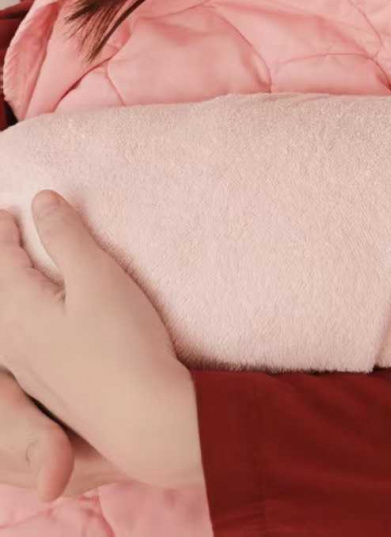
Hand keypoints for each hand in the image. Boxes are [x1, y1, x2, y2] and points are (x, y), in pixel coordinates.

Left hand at [0, 192, 202, 489]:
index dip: (6, 231)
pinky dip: (15, 320)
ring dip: (7, 291)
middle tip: (7, 234)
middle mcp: (14, 342)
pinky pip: (15, 344)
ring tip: (16, 274)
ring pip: (4, 322)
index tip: (8, 212)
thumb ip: (66, 237)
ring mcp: (30, 369)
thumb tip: (42, 201)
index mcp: (21, 309)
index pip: (3, 260)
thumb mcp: (98, 277)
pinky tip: (31, 327)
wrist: (145, 420)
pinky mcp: (50, 387)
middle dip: (2, 260)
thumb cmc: (123, 345)